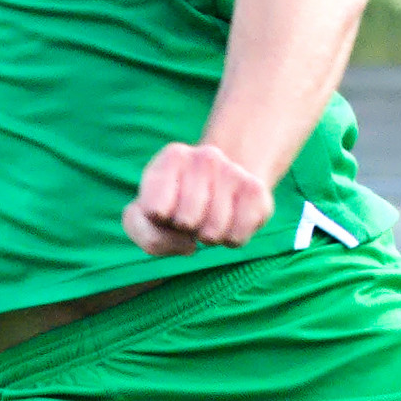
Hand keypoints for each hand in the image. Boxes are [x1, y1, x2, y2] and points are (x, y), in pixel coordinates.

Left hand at [123, 141, 271, 257]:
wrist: (222, 185)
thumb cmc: (174, 204)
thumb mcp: (145, 215)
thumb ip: (144, 231)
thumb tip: (188, 244)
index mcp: (172, 157)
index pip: (156, 209)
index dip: (159, 220)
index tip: (164, 209)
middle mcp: (206, 157)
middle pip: (187, 221)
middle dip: (184, 229)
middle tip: (190, 216)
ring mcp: (234, 172)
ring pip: (213, 232)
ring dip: (208, 236)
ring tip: (208, 219)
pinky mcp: (257, 192)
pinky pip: (237, 237)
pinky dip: (229, 240)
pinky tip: (228, 223)